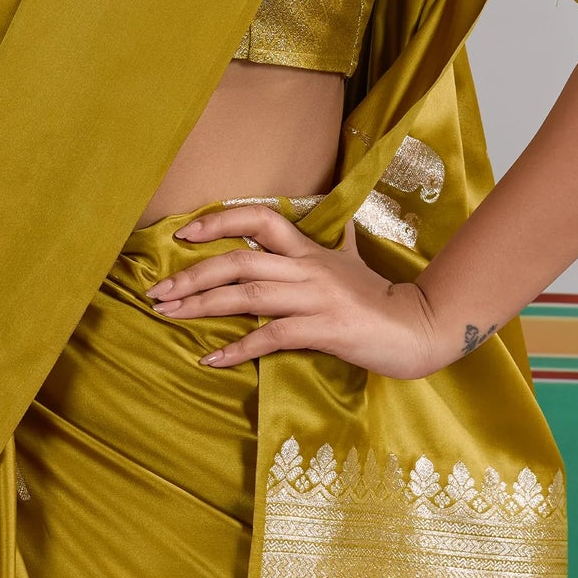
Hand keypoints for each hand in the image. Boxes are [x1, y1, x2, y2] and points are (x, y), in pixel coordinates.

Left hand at [146, 203, 442, 379]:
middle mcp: (308, 269)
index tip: (184, 234)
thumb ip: (336, 245)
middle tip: (158, 292)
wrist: (420, 328)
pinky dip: (237, 348)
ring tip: (168, 317)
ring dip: (202, 306)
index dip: (219, 220)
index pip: (260, 218)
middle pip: (239, 262)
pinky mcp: (324, 330)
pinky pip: (271, 337)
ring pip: (247, 297)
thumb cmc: (382, 299)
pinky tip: (211, 358)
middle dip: (192, 275)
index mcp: (310, 250)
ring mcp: (316, 298)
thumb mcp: (354, 263)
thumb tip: (338, 223)